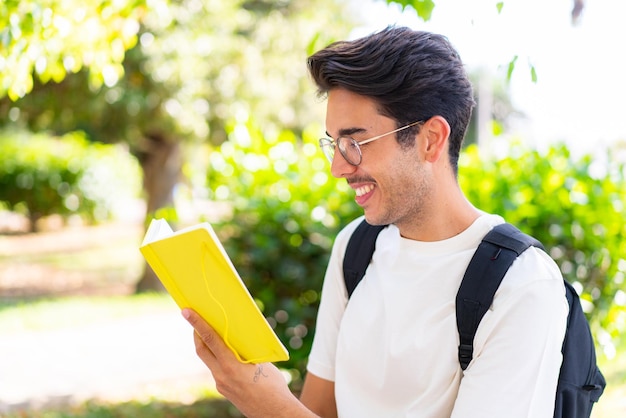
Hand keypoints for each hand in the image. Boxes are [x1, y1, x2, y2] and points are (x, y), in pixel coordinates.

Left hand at [182, 308, 316, 417]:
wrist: (275, 413)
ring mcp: (221, 384)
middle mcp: (221, 376)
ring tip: (213, 334)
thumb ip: (247, 350)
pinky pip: (216, 370)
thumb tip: (240, 338)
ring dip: (208, 347)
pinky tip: (227, 355)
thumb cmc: (274, 386)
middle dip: (196, 333)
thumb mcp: (262, 362)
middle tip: (195, 320)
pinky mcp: (224, 390)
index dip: (197, 323)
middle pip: (201, 350)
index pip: (210, 339)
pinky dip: (218, 359)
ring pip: (208, 361)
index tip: (186, 312)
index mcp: (231, 365)